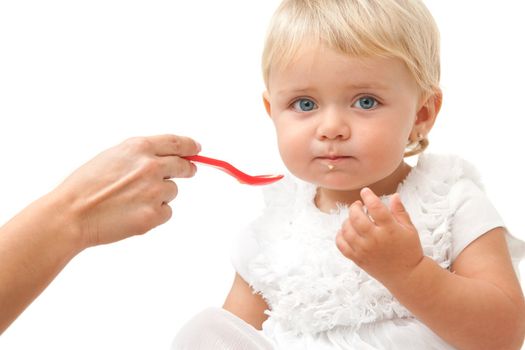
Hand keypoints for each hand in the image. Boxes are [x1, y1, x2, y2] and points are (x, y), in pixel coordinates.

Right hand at [50, 134, 199, 247]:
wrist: (72, 214)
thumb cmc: (86, 186)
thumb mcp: (112, 156)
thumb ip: (140, 155)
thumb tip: (166, 156)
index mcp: (139, 148)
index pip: (176, 143)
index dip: (189, 145)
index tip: (196, 148)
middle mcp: (151, 166)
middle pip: (183, 166)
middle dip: (186, 169)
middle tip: (187, 172)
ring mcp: (155, 191)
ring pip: (172, 191)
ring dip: (161, 195)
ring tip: (133, 200)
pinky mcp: (154, 214)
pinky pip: (166, 212)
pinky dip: (155, 214)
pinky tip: (133, 213)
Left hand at [335, 187, 423, 286]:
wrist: (407, 276)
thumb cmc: (409, 250)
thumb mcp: (410, 229)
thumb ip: (400, 212)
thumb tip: (393, 195)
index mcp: (390, 230)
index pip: (375, 207)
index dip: (368, 196)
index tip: (365, 191)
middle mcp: (375, 239)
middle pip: (356, 218)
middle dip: (355, 207)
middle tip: (358, 205)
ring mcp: (364, 250)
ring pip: (346, 230)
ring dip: (347, 220)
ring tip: (354, 218)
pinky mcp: (358, 259)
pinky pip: (341, 245)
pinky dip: (340, 235)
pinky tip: (346, 231)